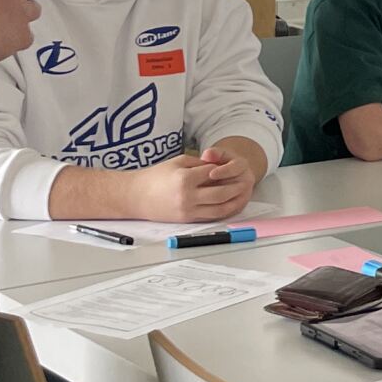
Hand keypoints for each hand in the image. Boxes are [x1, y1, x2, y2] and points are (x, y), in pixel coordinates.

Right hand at [131, 149, 256, 222]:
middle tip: (246, 182)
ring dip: (234, 201)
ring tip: (243, 194)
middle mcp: (187, 196)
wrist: (136, 197)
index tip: (234, 167)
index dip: (225, 170)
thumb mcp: (177, 162)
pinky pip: (211, 216)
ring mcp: (188, 210)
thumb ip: (199, 164)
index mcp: (184, 178)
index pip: (213, 173)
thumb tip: (217, 166)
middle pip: (221, 193)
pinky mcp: (187, 220)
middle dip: (236, 187)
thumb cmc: (155, 177)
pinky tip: (231, 204)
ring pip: (219, 208)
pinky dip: (224, 211)